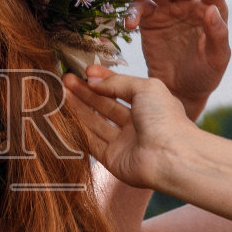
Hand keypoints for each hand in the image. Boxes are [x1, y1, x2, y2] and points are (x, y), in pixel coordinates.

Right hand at [63, 65, 195, 191]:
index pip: (121, 89)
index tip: (86, 71)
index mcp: (148, 106)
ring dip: (79, 108)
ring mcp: (124, 143)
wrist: (170, 157)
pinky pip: (91, 142)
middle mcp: (136, 124)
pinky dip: (78, 129)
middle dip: (86, 92)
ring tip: (61, 93)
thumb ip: (118, 82)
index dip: (104, 79)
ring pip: (95, 122)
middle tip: (67, 80)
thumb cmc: (165, 119)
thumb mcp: (145, 88)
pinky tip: (65, 115)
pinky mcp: (112, 159)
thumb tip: (94, 80)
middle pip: (105, 106)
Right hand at [127, 0, 228, 120]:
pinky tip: (129, 24)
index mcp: (211, 9)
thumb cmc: (205, 75)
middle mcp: (190, 5)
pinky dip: (133, 13)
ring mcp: (169, 11)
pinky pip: (141, 10)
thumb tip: (211, 9)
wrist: (181, 91)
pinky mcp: (151, 21)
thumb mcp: (217, 59)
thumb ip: (218, 34)